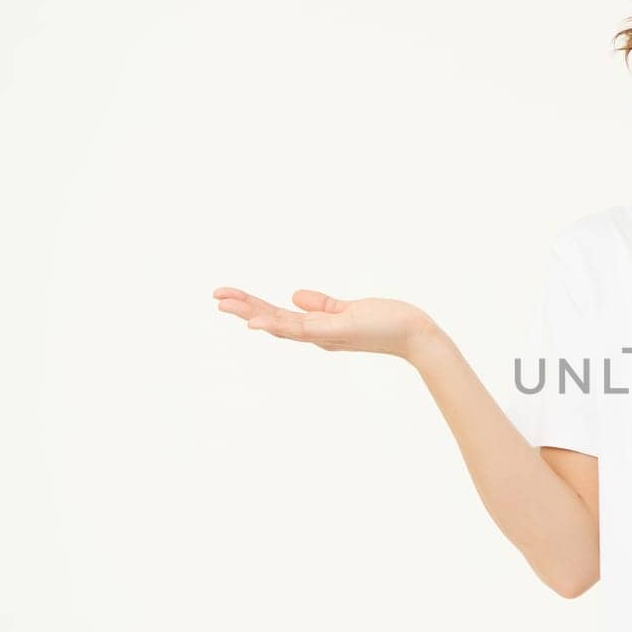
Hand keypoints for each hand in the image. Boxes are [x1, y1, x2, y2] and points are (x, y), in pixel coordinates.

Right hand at [213, 287, 437, 360]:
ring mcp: (326, 335)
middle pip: (273, 322)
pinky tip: (257, 322)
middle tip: (215, 296)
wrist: (416, 334)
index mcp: (317, 328)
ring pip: (281, 325)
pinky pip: (303, 329)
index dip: (252, 307)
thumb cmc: (387, 322)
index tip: (227, 295)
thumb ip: (322, 304)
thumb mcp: (348, 309)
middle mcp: (317, 335)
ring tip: (225, 304)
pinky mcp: (338, 331)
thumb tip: (294, 296)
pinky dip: (278, 326)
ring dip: (251, 314)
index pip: (278, 316)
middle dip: (243, 309)